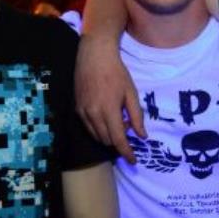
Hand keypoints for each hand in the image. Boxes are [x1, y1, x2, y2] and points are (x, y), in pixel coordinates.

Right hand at [74, 33, 144, 161]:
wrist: (94, 56)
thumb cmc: (116, 73)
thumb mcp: (131, 93)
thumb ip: (136, 116)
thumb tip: (142, 136)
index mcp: (109, 111)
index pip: (118, 140)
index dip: (126, 153)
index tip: (133, 160)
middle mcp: (93, 115)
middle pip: (107, 141)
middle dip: (119, 141)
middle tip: (127, 126)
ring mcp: (83, 112)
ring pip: (96, 136)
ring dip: (108, 136)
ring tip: (117, 119)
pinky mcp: (77, 109)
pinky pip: (88, 127)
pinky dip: (98, 129)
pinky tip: (106, 117)